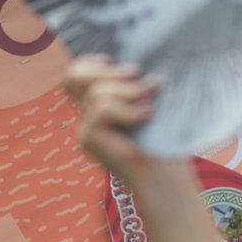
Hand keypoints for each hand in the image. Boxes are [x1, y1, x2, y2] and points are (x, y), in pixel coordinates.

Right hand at [64, 55, 159, 179]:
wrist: (166, 177)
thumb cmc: (164, 142)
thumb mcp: (148, 102)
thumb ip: (134, 84)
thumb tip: (134, 65)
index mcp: (100, 108)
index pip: (74, 76)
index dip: (89, 63)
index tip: (115, 63)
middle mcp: (89, 117)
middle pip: (74, 75)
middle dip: (109, 71)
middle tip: (139, 77)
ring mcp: (86, 129)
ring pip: (97, 92)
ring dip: (129, 92)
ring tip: (151, 105)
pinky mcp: (88, 138)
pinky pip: (102, 108)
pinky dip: (127, 110)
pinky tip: (145, 117)